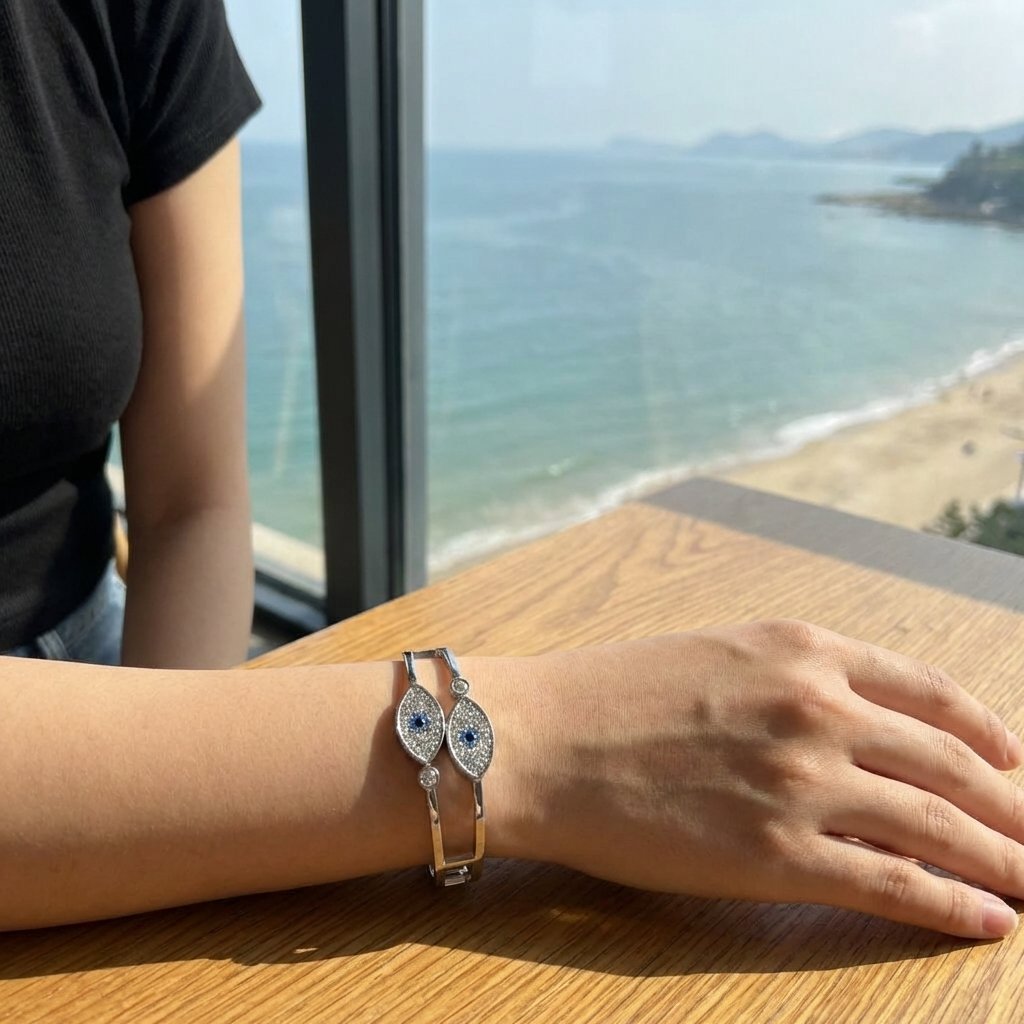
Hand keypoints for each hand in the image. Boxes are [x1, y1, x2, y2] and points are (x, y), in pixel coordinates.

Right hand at [513, 620, 1023, 938]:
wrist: (541, 738)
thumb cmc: (613, 692)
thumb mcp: (718, 656)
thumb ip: (799, 682)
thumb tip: (866, 734)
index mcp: (802, 650)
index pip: (931, 692)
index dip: (987, 731)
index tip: (1013, 760)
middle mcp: (818, 709)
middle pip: (954, 764)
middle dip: (1014, 806)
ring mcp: (803, 784)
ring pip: (941, 827)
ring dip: (1004, 861)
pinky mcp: (778, 857)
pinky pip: (896, 885)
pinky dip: (954, 906)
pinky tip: (987, 918)